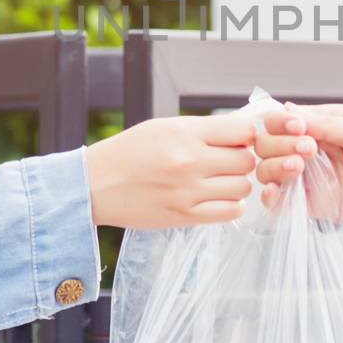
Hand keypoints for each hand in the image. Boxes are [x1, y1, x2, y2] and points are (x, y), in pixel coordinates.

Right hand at [86, 113, 257, 228]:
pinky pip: (230, 212)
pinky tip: (217, 198)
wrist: (96, 185)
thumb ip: (203, 129)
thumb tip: (243, 132)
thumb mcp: (164, 127)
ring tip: (220, 181)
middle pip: (246, 161)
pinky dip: (231, 205)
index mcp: (184, 133)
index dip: (246, 136)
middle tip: (227, 162)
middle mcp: (189, 162)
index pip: (242, 131)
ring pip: (242, 187)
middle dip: (242, 160)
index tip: (237, 140)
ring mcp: (188, 191)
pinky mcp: (184, 216)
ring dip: (237, 184)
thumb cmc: (130, 152)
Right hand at [252, 102, 342, 248]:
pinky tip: (277, 193)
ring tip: (297, 169)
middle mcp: (316, 151)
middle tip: (307, 150)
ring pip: (269, 171)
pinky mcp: (316, 209)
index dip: (280, 122)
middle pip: (271, 143)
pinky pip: (281, 205)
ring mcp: (314, 180)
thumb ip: (327, 124)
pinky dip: (270, 198)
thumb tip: (287, 111)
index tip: (296, 129)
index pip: (285, 118)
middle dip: (278, 144)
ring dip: (274, 167)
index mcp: (328, 125)